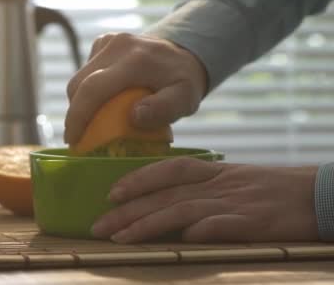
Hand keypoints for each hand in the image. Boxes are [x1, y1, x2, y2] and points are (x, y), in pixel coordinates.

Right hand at [64, 33, 207, 143]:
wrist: (184, 52)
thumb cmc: (183, 80)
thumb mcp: (185, 98)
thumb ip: (164, 109)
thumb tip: (134, 117)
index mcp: (135, 59)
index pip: (93, 88)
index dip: (78, 116)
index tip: (73, 140)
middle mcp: (117, 45)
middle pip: (79, 84)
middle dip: (75, 114)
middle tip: (80, 138)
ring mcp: (107, 41)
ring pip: (79, 79)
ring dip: (81, 103)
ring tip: (93, 122)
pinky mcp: (102, 42)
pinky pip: (85, 71)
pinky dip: (88, 91)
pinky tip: (104, 100)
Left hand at [91, 157, 318, 242]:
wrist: (317, 194)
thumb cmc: (271, 190)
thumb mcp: (233, 181)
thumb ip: (200, 189)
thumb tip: (165, 205)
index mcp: (213, 172)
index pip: (167, 170)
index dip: (137, 180)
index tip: (110, 193)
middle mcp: (218, 184)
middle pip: (165, 195)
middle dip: (128, 210)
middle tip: (99, 225)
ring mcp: (235, 203)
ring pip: (184, 210)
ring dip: (149, 224)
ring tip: (123, 238)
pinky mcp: (255, 223)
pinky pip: (225, 226)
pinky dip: (202, 231)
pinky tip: (182, 241)